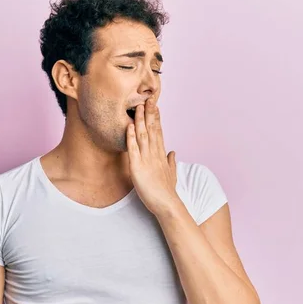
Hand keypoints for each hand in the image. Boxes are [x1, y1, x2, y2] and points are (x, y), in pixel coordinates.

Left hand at [126, 98, 179, 215]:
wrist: (167, 204)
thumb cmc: (167, 191)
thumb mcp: (171, 174)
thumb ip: (171, 162)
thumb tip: (173, 153)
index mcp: (161, 155)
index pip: (159, 132)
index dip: (156, 118)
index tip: (155, 106)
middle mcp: (155, 154)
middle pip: (153, 129)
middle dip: (150, 113)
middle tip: (148, 98)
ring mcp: (147, 160)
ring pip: (144, 135)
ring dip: (140, 120)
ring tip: (138, 106)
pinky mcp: (138, 167)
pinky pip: (133, 150)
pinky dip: (131, 137)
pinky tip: (129, 126)